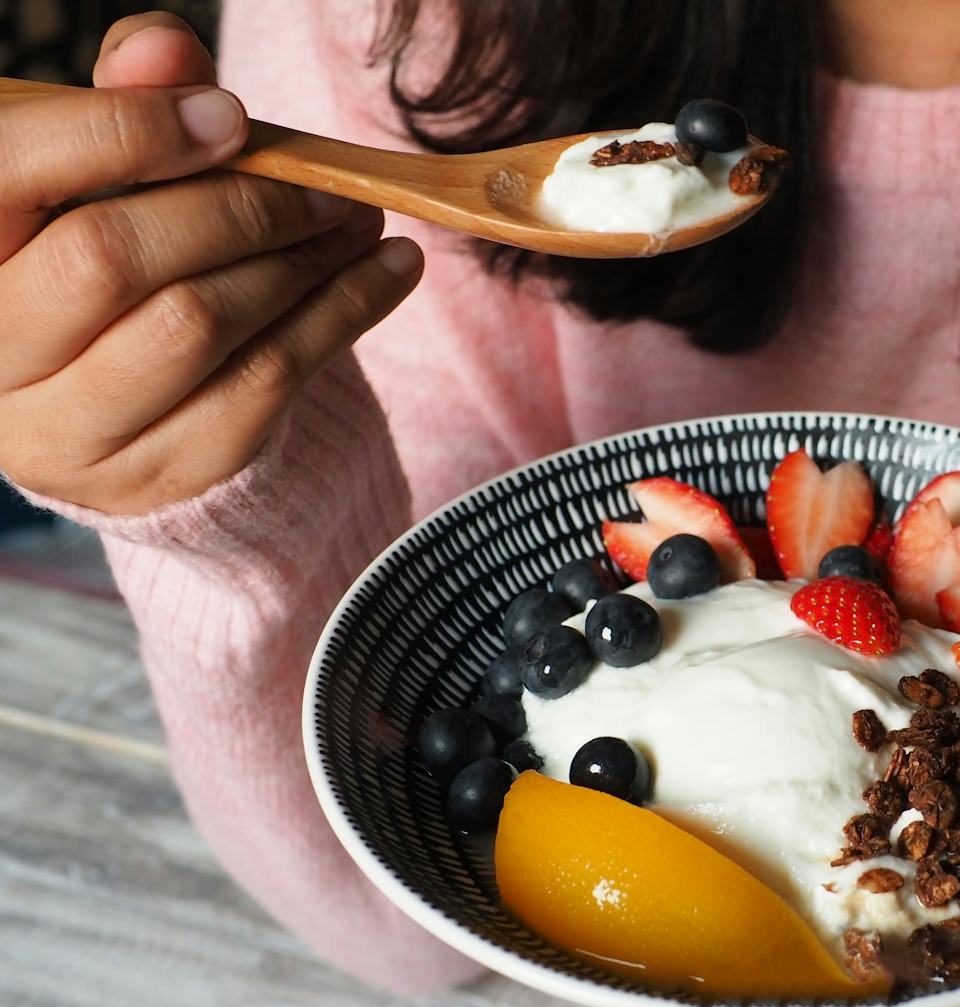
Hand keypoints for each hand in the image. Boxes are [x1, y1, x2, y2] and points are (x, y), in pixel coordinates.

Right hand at [0, 13, 423, 515]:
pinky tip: (390, 272)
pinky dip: (344, 315)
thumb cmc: (114, 267)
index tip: (231, 119)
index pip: (9, 172)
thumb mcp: (103, 185)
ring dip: (304, 260)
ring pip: (197, 323)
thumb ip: (126, 107)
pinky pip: (265, 383)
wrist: (130, 414)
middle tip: (327, 183)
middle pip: (112, 256)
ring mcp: (69, 430)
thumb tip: (165, 47)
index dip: (121, 132)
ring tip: (361, 218)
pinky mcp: (159, 475)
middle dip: (239, 206)